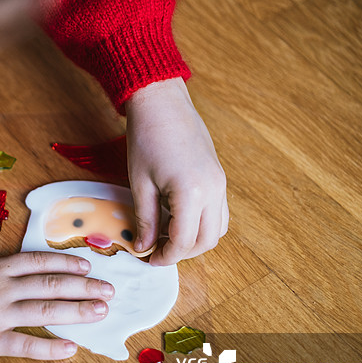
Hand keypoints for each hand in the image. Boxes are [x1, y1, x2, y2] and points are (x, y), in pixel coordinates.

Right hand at [0, 218, 114, 360]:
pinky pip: (24, 345)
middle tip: (108, 290)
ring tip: (100, 312)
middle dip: (83, 286)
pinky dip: (49, 347)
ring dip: (77, 311)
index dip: (64, 262)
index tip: (86, 265)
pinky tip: (71, 348)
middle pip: (50, 284)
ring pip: (45, 311)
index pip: (35, 261)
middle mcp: (0, 289)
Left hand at [125, 77, 228, 265]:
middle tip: (157, 252)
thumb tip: (143, 247)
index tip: (149, 259)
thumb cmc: (147, 138)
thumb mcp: (140, 184)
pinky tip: (176, 218)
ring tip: (165, 235)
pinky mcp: (219, 177)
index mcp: (192, 192)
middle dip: (183, 253)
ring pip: (217, 229)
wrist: (162, 103)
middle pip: (207, 241)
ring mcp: (220, 183)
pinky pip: (219, 212)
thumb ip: (144, 219)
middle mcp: (214, 190)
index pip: (184, 241)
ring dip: (194, 240)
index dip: (166, 256)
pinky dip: (202, 224)